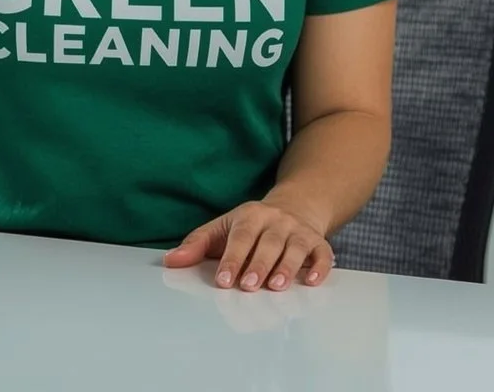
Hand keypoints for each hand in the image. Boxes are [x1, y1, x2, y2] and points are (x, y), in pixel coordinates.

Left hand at [161, 200, 334, 291]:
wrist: (295, 206)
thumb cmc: (251, 226)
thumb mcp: (222, 228)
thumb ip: (197, 245)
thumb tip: (170, 261)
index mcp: (250, 216)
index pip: (240, 237)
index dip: (232, 259)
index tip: (224, 280)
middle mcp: (276, 221)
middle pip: (268, 243)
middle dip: (258, 264)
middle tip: (249, 286)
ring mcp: (299, 230)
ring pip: (295, 248)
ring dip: (287, 267)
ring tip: (276, 286)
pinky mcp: (318, 242)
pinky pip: (322, 253)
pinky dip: (320, 267)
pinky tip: (313, 281)